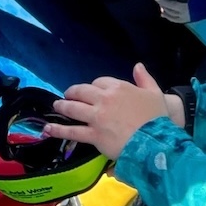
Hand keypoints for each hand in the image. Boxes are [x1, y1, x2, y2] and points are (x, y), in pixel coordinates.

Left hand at [44, 63, 169, 160]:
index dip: (95, 86)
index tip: (94, 90)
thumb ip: (145, 78)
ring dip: (63, 106)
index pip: (100, 82)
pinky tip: (48, 128)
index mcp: (119, 87)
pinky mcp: (92, 135)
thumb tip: (138, 65)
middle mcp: (105, 99)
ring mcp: (96, 117)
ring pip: (74, 108)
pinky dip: (58, 129)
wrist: (153, 140)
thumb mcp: (155, 92)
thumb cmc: (156, 116)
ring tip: (56, 106)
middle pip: (82, 92)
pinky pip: (72, 130)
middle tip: (68, 95)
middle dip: (73, 92)